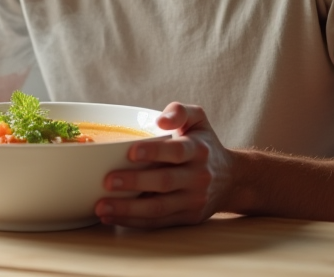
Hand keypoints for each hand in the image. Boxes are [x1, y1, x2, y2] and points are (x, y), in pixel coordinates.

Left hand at [95, 102, 237, 227]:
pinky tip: (112, 217)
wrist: (231, 179)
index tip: (130, 152)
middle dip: (135, 182)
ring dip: (128, 209)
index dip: (154, 152)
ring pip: (159, 208)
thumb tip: (161, 120)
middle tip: (108, 181)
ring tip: (102, 206)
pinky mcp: (187, 218)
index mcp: (198, 150)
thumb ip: (179, 111)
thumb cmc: (204, 144)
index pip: (177, 151)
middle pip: (165, 182)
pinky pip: (159, 222)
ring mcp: (193, 200)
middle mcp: (198, 176)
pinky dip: (134, 221)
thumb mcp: (198, 120)